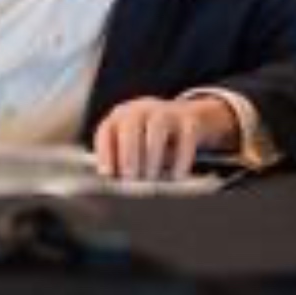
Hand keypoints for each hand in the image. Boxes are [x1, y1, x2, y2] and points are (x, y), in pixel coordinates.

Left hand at [91, 96, 238, 180]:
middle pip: (130, 126)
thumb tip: (113, 184)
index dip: (105, 153)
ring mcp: (166, 111)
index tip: (108, 175)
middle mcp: (141, 109)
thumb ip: (121, 161)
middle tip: (130, 178)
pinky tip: (177, 176)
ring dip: (152, 155)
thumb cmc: (150, 140)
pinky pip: (185, 138)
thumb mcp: (133, 146)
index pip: (106, 130)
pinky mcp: (190, 119)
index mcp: (121, 116)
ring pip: (157, 127)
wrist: (189, 119)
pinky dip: (181, 158)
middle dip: (128, 154)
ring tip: (151, 178)